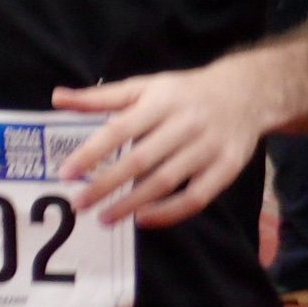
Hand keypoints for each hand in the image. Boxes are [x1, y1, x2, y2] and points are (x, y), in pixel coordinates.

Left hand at [57, 57, 283, 226]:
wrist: (249, 91)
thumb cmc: (184, 93)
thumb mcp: (145, 86)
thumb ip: (101, 97)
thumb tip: (57, 98)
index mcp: (162, 102)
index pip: (120, 130)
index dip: (92, 153)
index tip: (66, 174)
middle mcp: (187, 124)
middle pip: (141, 160)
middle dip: (107, 185)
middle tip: (78, 205)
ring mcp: (209, 147)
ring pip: (166, 181)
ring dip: (133, 203)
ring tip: (104, 218)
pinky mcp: (228, 167)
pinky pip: (197, 196)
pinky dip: (170, 212)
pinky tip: (143, 220)